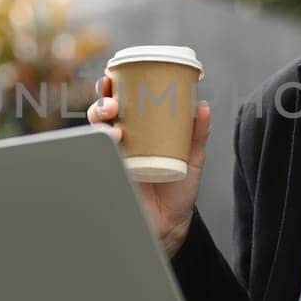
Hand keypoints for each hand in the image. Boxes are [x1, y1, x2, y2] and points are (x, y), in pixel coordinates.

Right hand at [86, 73, 211, 258]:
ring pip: (96, 134)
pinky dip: (99, 151)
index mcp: (140, 131)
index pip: (122, 104)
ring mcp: (113, 159)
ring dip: (100, 125)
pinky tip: (110, 147)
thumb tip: (204, 107)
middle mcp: (122, 142)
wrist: (171, 225)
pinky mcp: (109, 177)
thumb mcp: (192, 158)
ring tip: (116, 130)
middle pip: (102, 115)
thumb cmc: (178, 189)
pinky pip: (98, 160)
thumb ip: (197, 135)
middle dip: (102, 104)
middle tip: (114, 105)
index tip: (113, 76)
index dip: (113, 88)